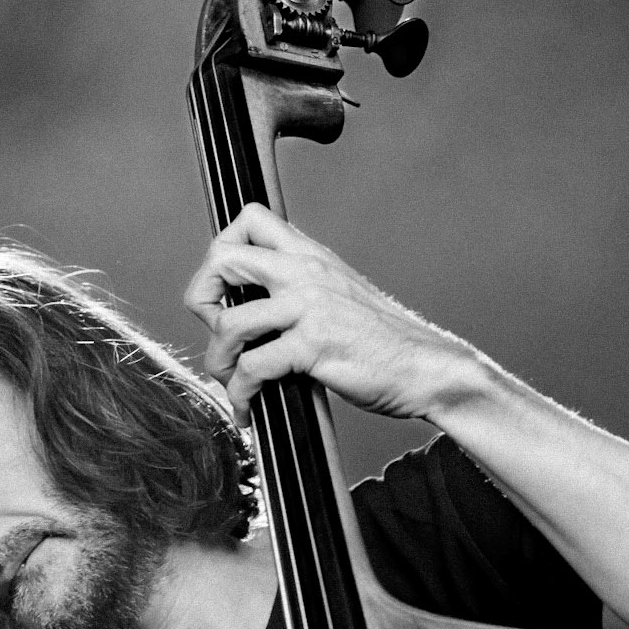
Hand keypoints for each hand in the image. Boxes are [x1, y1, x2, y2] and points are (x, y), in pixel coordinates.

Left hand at [184, 203, 470, 424]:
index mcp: (312, 255)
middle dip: (201, 299)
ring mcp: (310, 307)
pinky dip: (240, 395)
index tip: (223, 290)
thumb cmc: (385, 343)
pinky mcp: (314, 346)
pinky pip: (252, 367)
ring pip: (229, 321)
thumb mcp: (340, 296)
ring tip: (229, 382)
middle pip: (223, 258)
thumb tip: (249, 310)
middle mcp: (307, 271)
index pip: (249, 219)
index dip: (221, 250)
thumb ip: (299, 290)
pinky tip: (248, 409)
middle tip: (213, 333)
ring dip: (218, 360)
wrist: (428, 368)